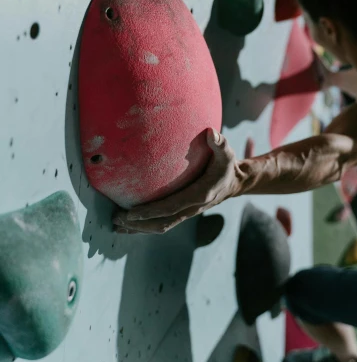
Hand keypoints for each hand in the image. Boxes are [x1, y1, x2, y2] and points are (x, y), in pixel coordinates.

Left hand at [113, 130, 239, 234]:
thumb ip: (219, 143)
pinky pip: (163, 224)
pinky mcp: (183, 214)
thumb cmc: (226, 165)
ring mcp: (187, 214)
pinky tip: (129, 225)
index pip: (170, 207)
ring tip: (116, 225)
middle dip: (139, 224)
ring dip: (139, 228)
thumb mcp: (226, 153)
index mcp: (199, 196)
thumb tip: (212, 132)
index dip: (150, 212)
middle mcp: (192, 209)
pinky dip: (145, 227)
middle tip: (116, 219)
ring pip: (161, 227)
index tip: (131, 213)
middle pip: (162, 223)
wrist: (234, 183)